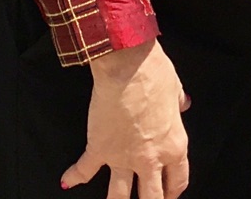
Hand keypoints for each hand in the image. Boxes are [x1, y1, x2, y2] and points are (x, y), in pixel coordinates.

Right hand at [62, 39, 190, 198]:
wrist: (127, 65)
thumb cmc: (153, 72)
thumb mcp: (175, 88)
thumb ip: (179, 103)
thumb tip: (183, 104)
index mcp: (173, 145)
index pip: (178, 181)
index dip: (173, 190)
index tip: (169, 193)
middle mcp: (149, 158)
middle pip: (151, 198)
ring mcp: (123, 157)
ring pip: (119, 197)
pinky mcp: (99, 149)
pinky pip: (84, 170)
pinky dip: (74, 176)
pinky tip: (68, 181)